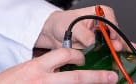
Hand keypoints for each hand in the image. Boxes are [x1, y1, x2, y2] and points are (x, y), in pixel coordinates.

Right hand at [0, 48, 117, 82]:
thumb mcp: (23, 70)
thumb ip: (43, 69)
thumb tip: (63, 68)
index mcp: (36, 68)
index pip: (64, 55)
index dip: (78, 56)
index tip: (84, 59)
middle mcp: (42, 81)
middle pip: (77, 78)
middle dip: (97, 77)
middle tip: (111, 77)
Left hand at [35, 5, 130, 53]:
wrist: (54, 33)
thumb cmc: (62, 23)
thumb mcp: (72, 26)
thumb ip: (83, 33)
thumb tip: (92, 41)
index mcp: (99, 13)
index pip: (111, 21)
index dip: (112, 31)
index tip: (112, 38)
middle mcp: (104, 24)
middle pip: (115, 34)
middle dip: (118, 43)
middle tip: (116, 49)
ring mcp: (102, 36)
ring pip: (115, 44)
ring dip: (117, 52)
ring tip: (119, 58)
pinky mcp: (100, 47)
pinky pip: (109, 52)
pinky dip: (114, 57)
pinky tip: (120, 61)